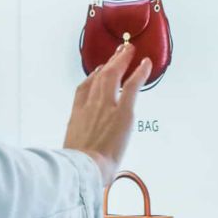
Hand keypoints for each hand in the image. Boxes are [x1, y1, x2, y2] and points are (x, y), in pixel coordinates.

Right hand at [62, 44, 151, 185]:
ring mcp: (106, 106)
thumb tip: (83, 155)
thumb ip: (78, 146)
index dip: (91, 78)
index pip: (83, 91)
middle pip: (99, 77)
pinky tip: (146, 63)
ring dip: (122, 59)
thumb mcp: (71, 151)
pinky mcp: (123, 110)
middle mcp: (89, 106)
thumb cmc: (77, 167)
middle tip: (118, 52)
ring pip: (113, 75)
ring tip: (129, 49)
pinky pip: (131, 85)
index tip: (97, 71)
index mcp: (76, 116)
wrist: (83, 167)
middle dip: (109, 62)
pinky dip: (139, 72)